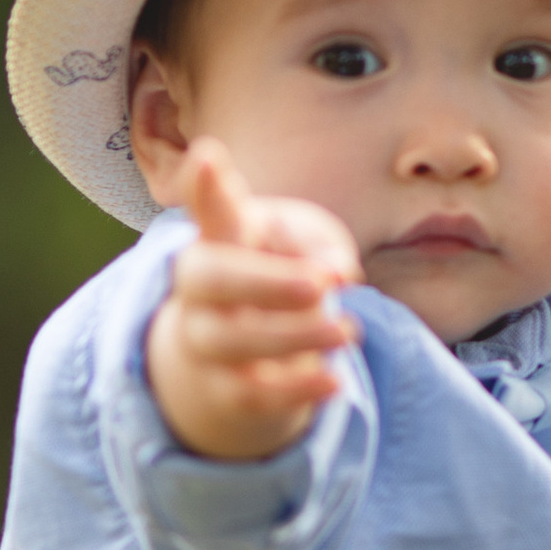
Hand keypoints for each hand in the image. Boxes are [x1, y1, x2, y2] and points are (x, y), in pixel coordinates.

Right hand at [146, 141, 362, 461]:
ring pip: (230, 338)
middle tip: (323, 284)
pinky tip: (334, 382)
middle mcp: (202, 289)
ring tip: (348, 332)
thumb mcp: (308, 250)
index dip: (207, 186)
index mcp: (224, 241)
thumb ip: (321, 248)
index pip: (212, 211)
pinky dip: (294, 389)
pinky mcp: (226, 391)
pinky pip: (251, 394)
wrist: (238, 365)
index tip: (207, 154)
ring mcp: (206, 341)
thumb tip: (337, 273)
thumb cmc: (281, 284)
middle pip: (207, 275)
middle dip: (263, 278)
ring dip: (293, 335)